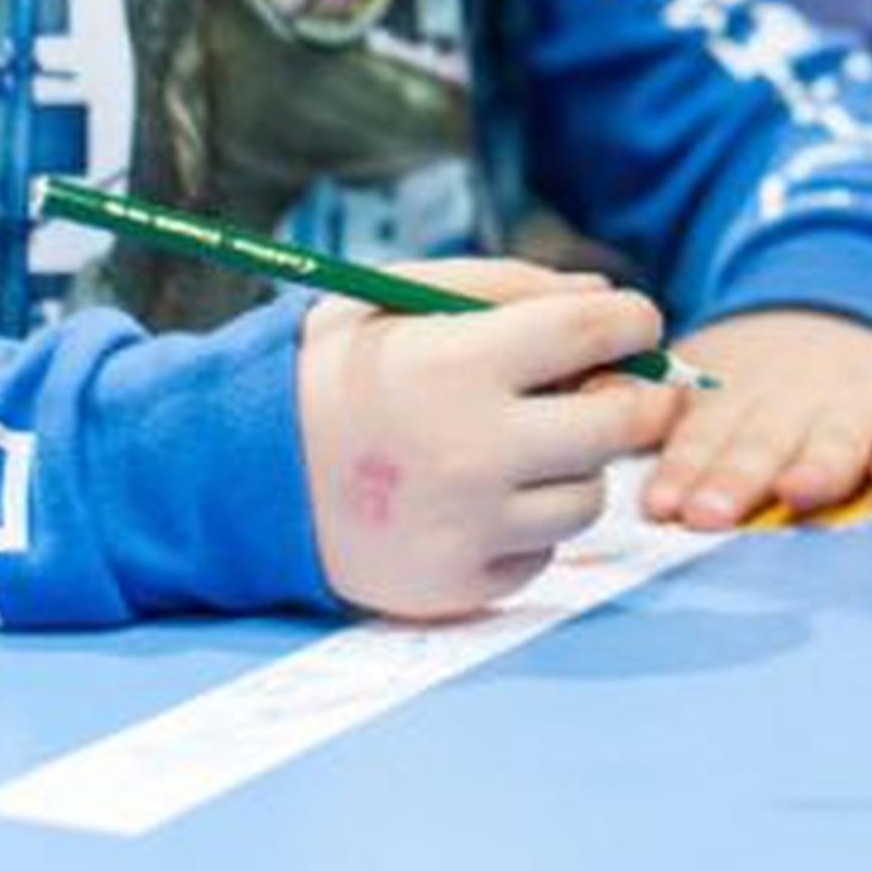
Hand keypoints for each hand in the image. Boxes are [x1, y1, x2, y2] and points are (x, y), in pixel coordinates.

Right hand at [295, 259, 683, 619]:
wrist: (237, 476)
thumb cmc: (331, 374)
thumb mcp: (401, 298)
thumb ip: (508, 286)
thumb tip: (604, 296)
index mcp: (459, 363)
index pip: (599, 333)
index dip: (634, 321)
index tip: (631, 326)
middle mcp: (473, 449)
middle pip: (620, 423)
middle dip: (625, 398)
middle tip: (600, 391)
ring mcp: (468, 525)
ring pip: (589, 496)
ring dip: (573, 469)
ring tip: (518, 450)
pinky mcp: (458, 583)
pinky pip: (543, 554)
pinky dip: (527, 528)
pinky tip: (480, 502)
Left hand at [640, 307, 871, 527]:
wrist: (850, 302)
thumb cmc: (760, 378)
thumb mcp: (704, 379)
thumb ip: (656, 414)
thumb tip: (591, 411)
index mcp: (731, 397)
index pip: (701, 437)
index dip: (683, 470)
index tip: (663, 505)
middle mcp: (791, 399)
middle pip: (761, 443)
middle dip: (737, 478)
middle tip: (710, 513)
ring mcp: (853, 404)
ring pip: (834, 439)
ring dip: (818, 467)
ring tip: (799, 491)